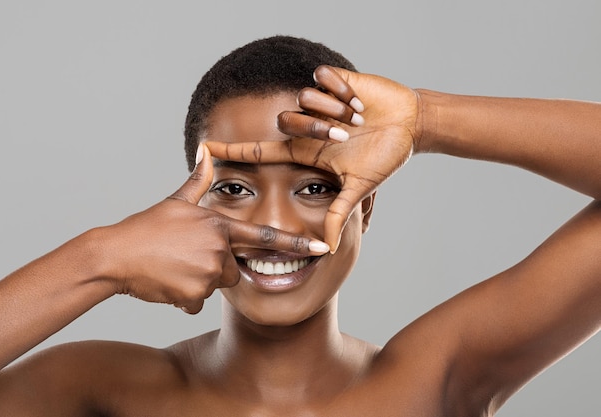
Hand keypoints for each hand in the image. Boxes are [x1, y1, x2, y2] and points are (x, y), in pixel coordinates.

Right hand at [98, 145, 328, 312]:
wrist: (114, 257)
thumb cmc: (145, 228)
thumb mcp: (175, 202)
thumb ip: (198, 180)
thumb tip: (206, 151)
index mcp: (219, 226)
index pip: (266, 237)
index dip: (296, 244)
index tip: (321, 249)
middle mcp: (219, 251)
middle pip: (234, 268)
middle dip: (217, 267)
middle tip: (186, 257)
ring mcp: (208, 275)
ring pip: (216, 286)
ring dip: (199, 282)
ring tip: (173, 268)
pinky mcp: (195, 297)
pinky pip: (197, 302)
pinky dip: (185, 297)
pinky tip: (167, 283)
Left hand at [205, 65, 419, 252]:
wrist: (410, 125)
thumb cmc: (384, 156)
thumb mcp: (359, 186)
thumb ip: (338, 213)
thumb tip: (326, 248)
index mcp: (306, 151)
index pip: (259, 152)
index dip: (232, 152)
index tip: (202, 149)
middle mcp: (307, 127)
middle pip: (285, 121)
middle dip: (315, 128)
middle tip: (344, 135)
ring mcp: (319, 103)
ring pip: (304, 99)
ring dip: (334, 111)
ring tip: (358, 118)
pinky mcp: (333, 80)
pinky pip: (322, 79)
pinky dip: (342, 91)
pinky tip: (359, 100)